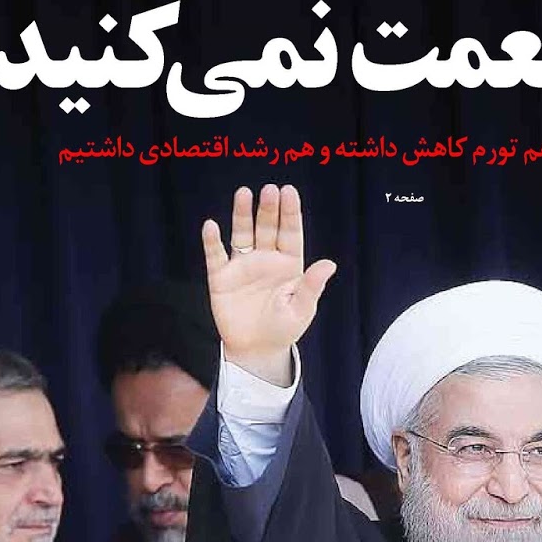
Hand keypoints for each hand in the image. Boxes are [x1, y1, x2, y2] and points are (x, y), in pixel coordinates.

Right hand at [201, 183, 335, 385]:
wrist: (256, 351)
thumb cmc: (283, 329)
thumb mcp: (302, 310)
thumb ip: (312, 286)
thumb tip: (329, 264)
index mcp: (288, 264)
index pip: (290, 233)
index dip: (289, 213)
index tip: (289, 192)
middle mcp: (265, 259)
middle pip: (267, 228)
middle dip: (268, 209)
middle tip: (269, 190)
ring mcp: (243, 266)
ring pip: (242, 234)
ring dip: (242, 214)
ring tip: (244, 194)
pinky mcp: (221, 277)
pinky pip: (216, 255)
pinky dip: (212, 241)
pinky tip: (212, 226)